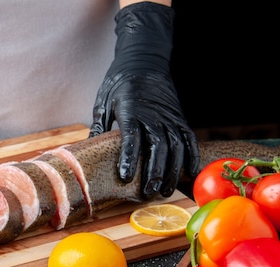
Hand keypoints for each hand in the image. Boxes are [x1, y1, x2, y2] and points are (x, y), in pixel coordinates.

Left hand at [90, 2, 199, 198]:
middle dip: (155, 172)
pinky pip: (189, 139)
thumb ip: (99, 126)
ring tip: (166, 190)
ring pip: (176, 146)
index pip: (131, 137)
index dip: (130, 158)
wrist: (144, 59)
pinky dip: (191, 157)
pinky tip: (189, 174)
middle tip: (149, 193)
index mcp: (131, 110)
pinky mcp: (179, 118)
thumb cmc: (119, 82)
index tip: (126, 176)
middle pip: (158, 147)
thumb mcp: (103, 101)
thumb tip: (88, 149)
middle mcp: (153, 114)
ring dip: (172, 170)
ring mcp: (169, 116)